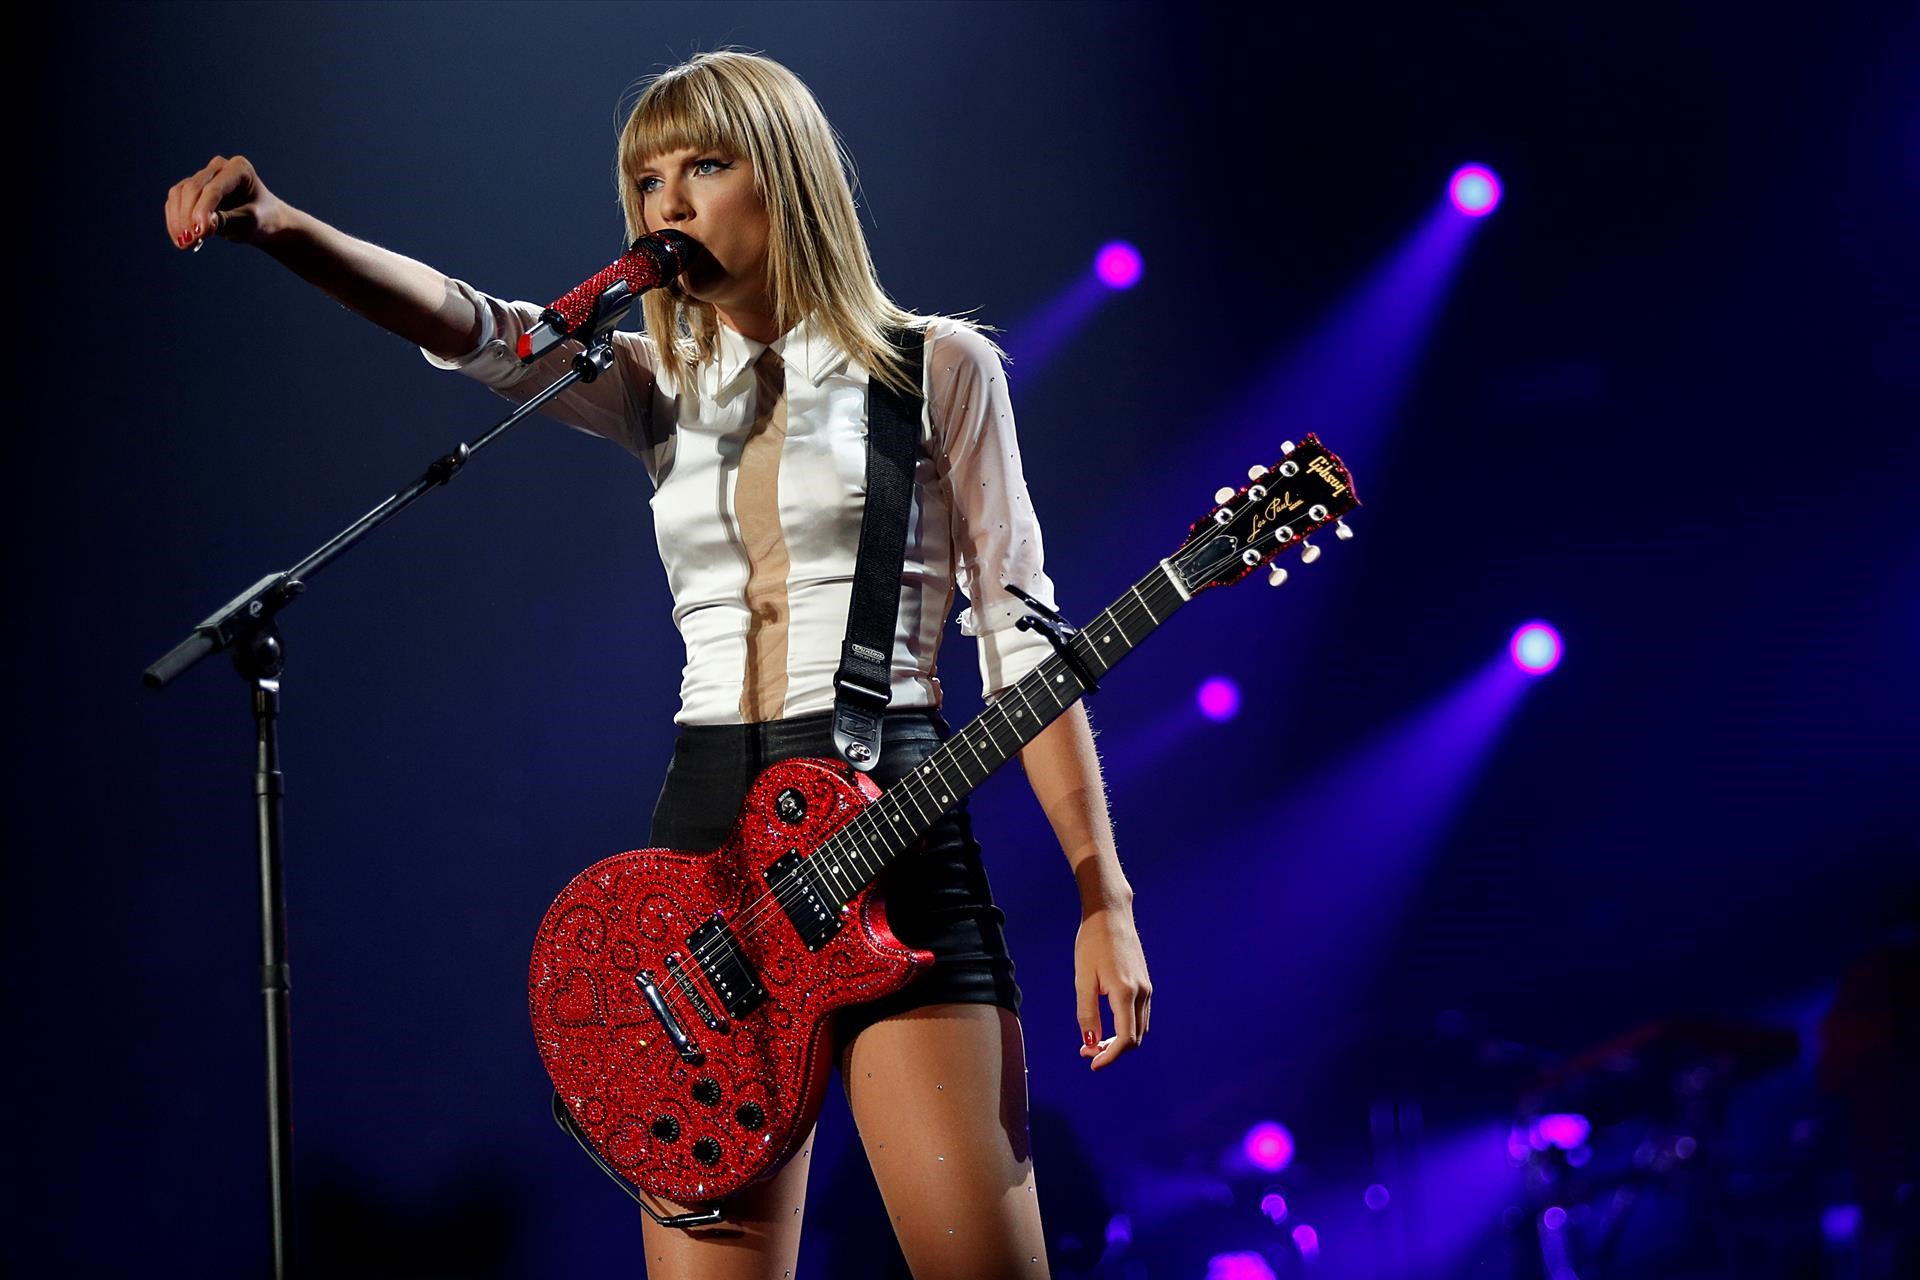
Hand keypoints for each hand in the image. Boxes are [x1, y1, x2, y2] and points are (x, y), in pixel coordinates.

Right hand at [165, 154, 285, 249]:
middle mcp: (218, 167)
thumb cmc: (262, 219)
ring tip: (185, 244)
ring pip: (179, 194)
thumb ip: (228, 221)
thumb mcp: (251, 222)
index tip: (200, 233)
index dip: (203, 210)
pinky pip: (175, 203)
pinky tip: (181, 240)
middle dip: (188, 216)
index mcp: (239, 168)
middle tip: (189, 242)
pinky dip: (175, 222)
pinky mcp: (191, 190)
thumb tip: (199, 226)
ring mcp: (203, 177)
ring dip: (178, 220)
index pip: (214, 189)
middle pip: (193, 188)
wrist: (264, 221)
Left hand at [1074, 902, 1150, 1070]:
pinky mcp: (1145, 983)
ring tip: (1093, 1041)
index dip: (1110, 1057)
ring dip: (1119, 1041)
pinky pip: (1140, 1015)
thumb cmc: (1093, 942)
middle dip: (1112, 1051)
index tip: (1093, 1064)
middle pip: (1134, 1038)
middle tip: (1086, 1052)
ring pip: (1139, 1028)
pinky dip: (1126, 1028)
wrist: (1111, 914)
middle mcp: (1142, 993)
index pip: (1125, 1039)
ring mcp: (1146, 988)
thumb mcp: (1083, 978)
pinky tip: (1106, 1025)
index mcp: (1125, 992)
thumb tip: (1090, 1042)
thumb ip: (1087, 1012)